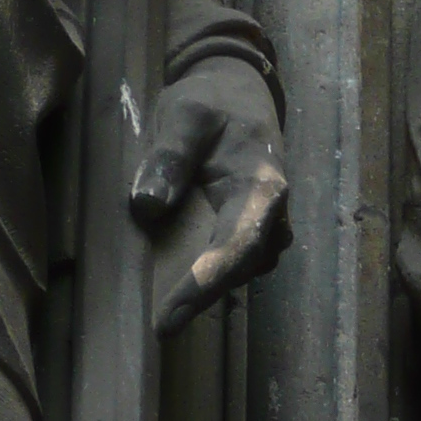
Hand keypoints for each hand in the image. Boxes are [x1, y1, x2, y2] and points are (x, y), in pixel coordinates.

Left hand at [129, 62, 290, 336]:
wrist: (239, 93)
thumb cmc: (212, 101)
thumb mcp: (185, 113)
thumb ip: (169, 155)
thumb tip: (147, 205)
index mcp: (263, 185)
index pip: (237, 243)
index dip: (206, 282)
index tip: (172, 313)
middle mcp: (272, 213)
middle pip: (242, 267)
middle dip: (203, 298)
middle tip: (162, 327)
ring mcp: (266, 226)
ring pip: (242, 271)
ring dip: (208, 293)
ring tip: (166, 315)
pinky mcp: (250, 231)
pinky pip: (233, 264)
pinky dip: (209, 279)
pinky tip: (176, 291)